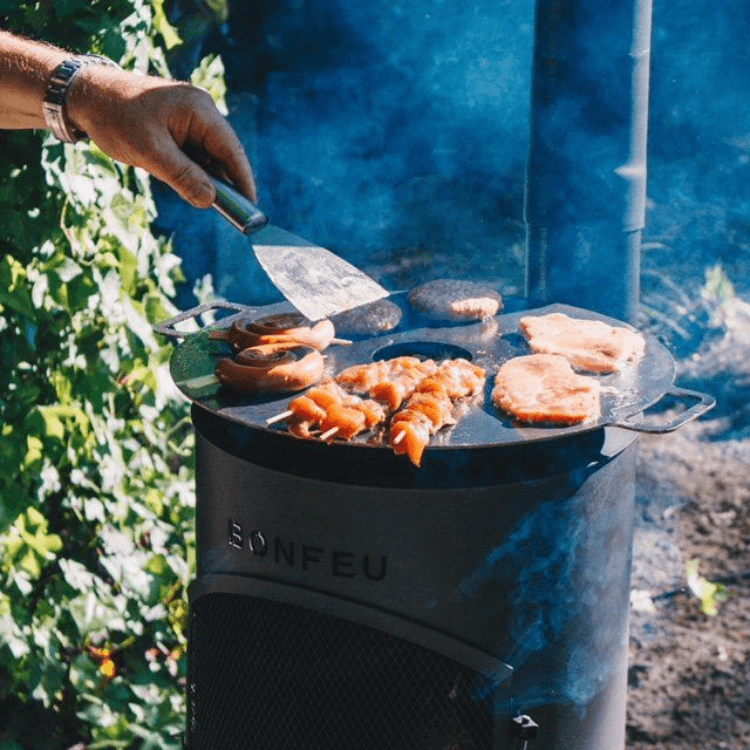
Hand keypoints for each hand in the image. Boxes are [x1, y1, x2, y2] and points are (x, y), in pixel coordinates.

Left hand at [67, 65, 256, 208]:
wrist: (84, 95)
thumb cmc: (114, 117)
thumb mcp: (149, 152)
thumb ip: (182, 177)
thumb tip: (209, 200)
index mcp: (198, 109)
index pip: (231, 149)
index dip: (243, 179)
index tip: (251, 207)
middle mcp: (200, 110)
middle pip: (223, 153)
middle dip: (225, 182)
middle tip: (231, 212)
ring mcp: (190, 117)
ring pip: (209, 156)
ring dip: (207, 178)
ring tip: (206, 201)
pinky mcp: (179, 126)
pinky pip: (195, 153)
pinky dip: (194, 171)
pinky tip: (189, 185)